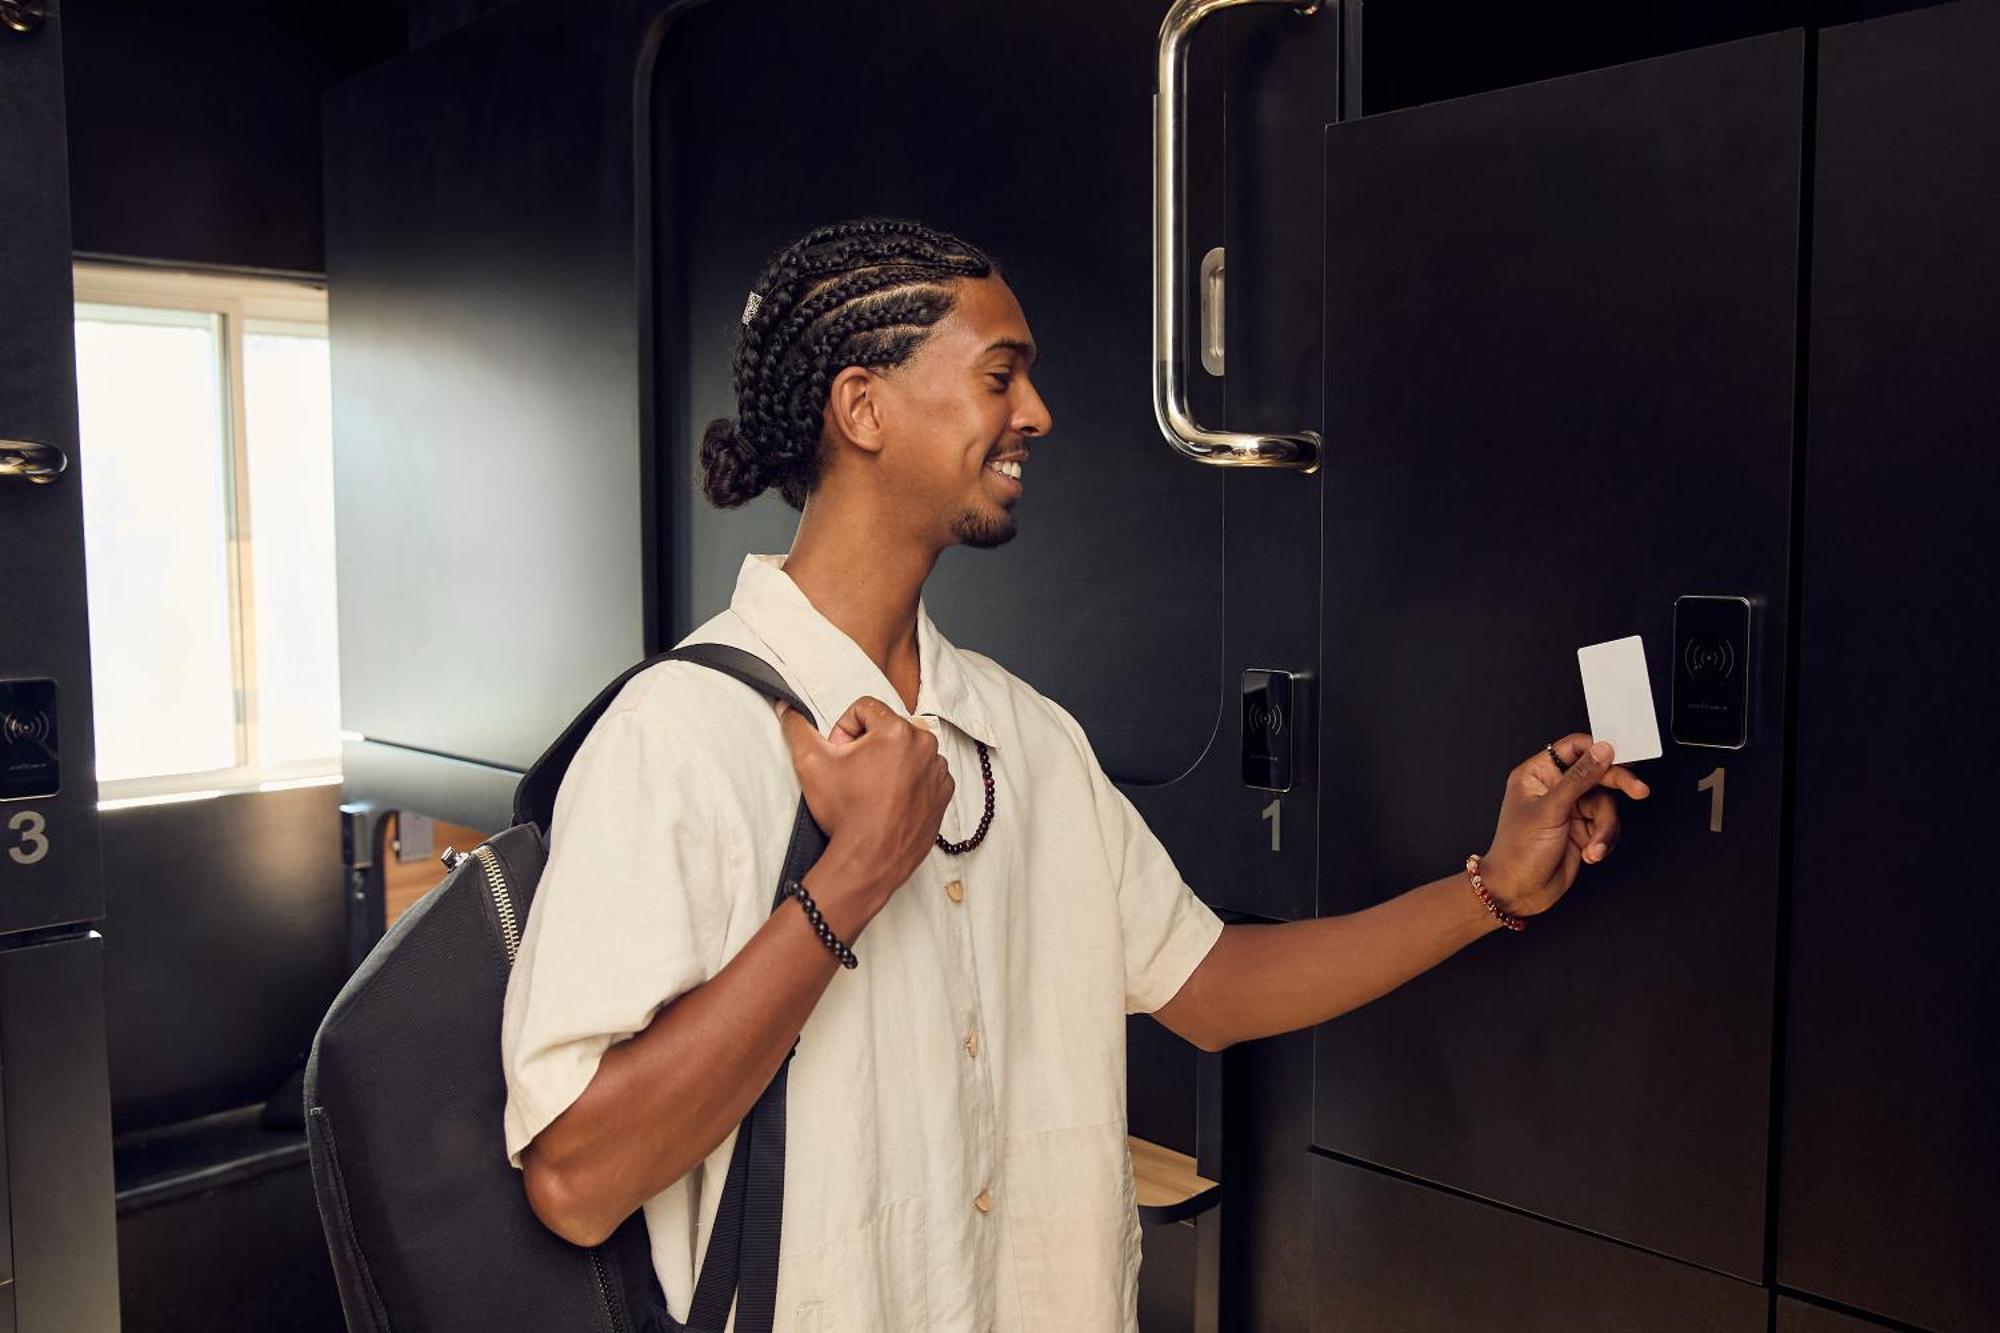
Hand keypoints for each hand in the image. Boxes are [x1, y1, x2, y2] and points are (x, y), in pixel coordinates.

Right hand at [773, 697, 952, 914]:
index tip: (841, 757)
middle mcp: (925, 745)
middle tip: (854, 776)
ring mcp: (938, 771)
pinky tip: (890, 801)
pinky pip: (924, 773)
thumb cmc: (844, 814)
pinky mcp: (944, 793)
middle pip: (888, 728)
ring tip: (872, 791)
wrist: (868, 861)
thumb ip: (797, 728)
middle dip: (867, 746)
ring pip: (907, 750)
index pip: (864, 709)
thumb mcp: (811, 764)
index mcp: (897, 730)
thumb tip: (787, 707)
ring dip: (889, 762)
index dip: (844, 731)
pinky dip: (909, 781)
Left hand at [1479, 733, 1649, 916]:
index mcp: (1538, 774)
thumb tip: (1602, 751)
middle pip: (1597, 774)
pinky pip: (1606, 826)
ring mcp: (1569, 809)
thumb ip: (1580, 778)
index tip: (1623, 757)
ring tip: (1594, 846)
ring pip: (1606, 804)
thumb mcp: (1550, 809)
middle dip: (1618, 785)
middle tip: (1639, 791)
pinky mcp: (1581, 829)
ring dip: (1605, 828)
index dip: (1599, 750)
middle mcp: (1554, 788)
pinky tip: (1591, 853)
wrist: (1519, 892)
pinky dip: (1603, 840)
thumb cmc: (1518, 851)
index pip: (1574, 748)